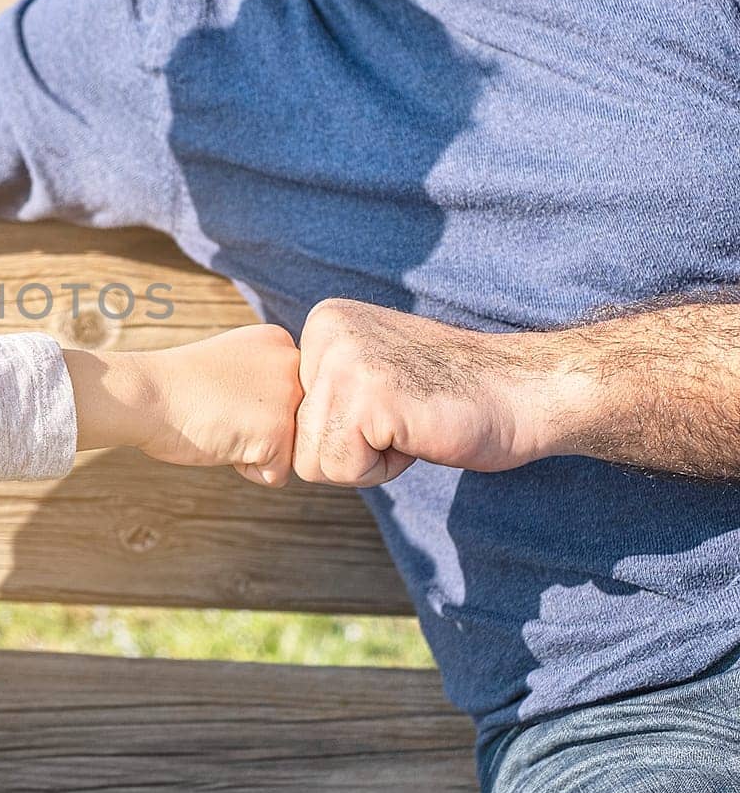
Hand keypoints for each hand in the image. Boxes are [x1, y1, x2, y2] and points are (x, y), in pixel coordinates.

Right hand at [63, 324, 302, 483]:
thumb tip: (286, 412)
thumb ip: (266, 377)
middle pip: (294, 423)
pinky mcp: (278, 433)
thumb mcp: (233, 363)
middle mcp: (292, 363)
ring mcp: (287, 397)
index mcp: (280, 342)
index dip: (253, 407)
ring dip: (254, 448)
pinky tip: (221, 440)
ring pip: (288, 449)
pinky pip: (277, 475)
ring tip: (221, 422)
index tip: (220, 392)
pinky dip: (246, 469)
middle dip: (258, 429)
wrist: (144, 394)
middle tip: (219, 408)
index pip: (291, 397)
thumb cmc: (176, 386)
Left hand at [293, 298, 557, 487]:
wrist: (523, 392)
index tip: (388, 406)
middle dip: (350, 450)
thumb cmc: (450, 396)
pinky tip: (418, 432)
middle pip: (296, 440)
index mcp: (323, 322)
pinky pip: (344, 469)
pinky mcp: (368, 397)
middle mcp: (325, 332)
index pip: (290, 414)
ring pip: (314, 460)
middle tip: (402, 419)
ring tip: (409, 424)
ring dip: (367, 462)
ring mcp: (345, 362)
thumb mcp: (369, 373)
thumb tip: (269, 432)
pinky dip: (384, 469)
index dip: (342, 430)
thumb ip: (324, 387)